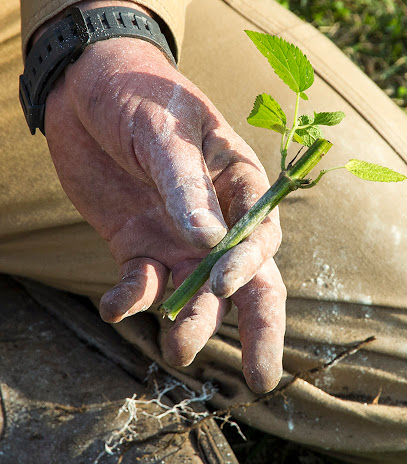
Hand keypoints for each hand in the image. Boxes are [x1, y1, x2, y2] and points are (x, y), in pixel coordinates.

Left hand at [43, 23, 284, 392]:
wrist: (86, 87)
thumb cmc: (140, 93)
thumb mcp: (164, 131)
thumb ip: (186, 186)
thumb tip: (209, 244)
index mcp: (238, 182)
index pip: (261, 233)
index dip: (249, 261)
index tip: (224, 280)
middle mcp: (216, 218)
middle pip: (248, 280)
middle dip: (258, 328)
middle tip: (261, 378)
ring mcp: (178, 236)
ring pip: (196, 293)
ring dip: (190, 323)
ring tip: (178, 350)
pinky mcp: (139, 246)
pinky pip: (142, 283)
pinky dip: (131, 299)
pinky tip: (117, 304)